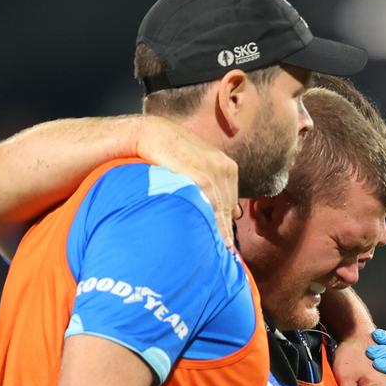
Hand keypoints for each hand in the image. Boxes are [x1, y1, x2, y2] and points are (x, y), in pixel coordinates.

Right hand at [137, 116, 238, 247]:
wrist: (153, 134)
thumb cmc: (171, 153)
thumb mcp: (196, 165)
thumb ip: (210, 184)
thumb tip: (228, 210)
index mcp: (227, 166)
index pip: (232, 201)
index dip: (228, 221)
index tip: (228, 241)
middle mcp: (225, 168)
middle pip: (230, 207)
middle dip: (226, 228)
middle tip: (226, 251)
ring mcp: (215, 171)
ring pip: (224, 208)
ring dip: (222, 230)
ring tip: (222, 249)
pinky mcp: (202, 176)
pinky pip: (214, 205)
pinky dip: (217, 223)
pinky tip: (218, 237)